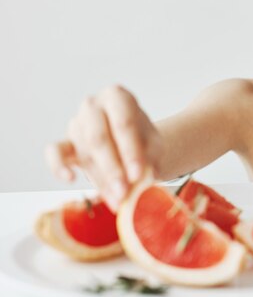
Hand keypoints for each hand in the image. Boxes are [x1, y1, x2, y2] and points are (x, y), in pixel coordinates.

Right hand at [44, 85, 163, 209]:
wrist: (131, 144)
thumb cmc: (143, 140)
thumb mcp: (154, 146)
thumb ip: (148, 160)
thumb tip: (143, 181)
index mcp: (117, 96)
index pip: (124, 123)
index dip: (131, 151)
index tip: (138, 175)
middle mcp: (93, 105)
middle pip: (99, 138)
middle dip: (113, 169)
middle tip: (124, 192)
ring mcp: (76, 123)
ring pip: (85, 152)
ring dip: (100, 179)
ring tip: (116, 199)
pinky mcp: (64, 142)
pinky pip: (55, 153)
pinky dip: (58, 166)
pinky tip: (70, 178)